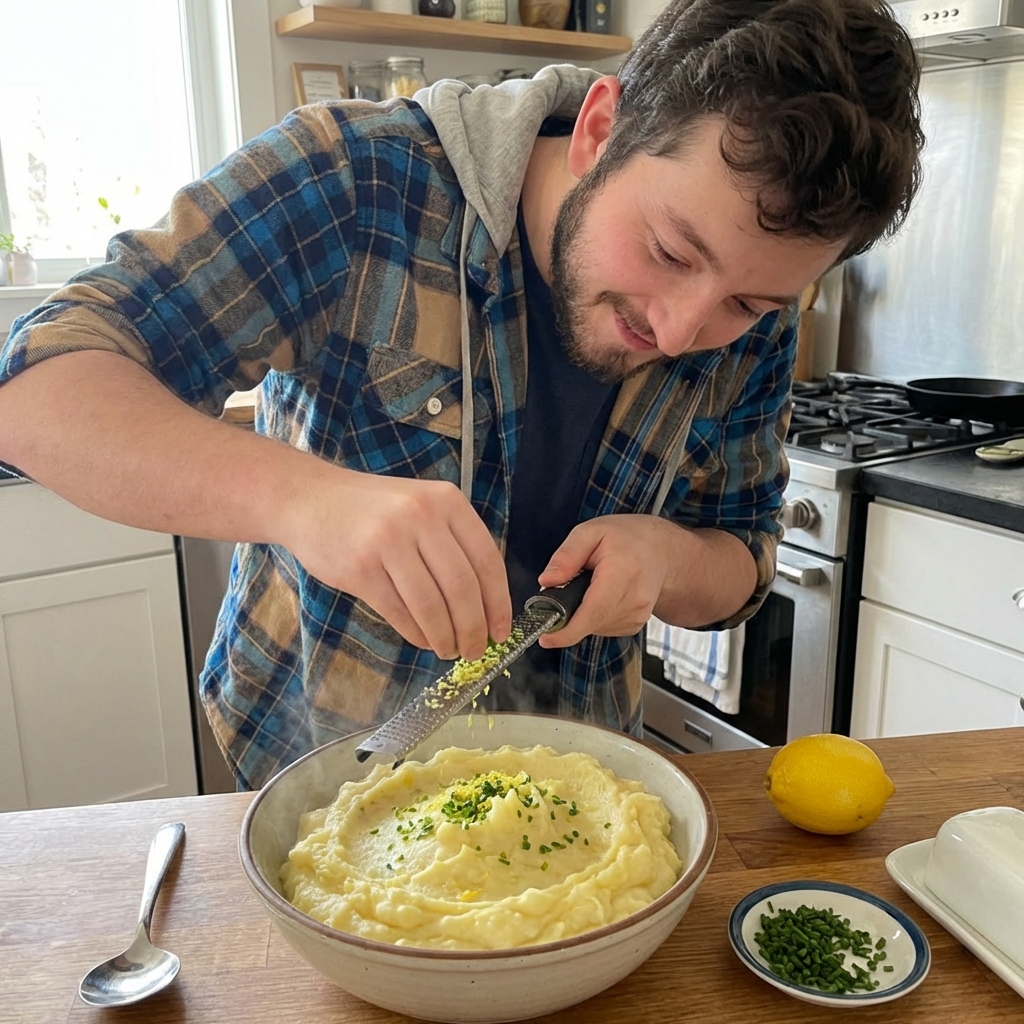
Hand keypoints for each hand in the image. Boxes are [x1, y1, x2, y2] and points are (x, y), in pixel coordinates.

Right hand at [280, 467, 510, 661]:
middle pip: (462, 588)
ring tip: (449, 650)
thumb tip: (487, 607)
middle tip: (476, 650)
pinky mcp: (360, 568)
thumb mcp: (422, 507)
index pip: (487, 561)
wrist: (311, 499)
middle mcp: (421, 517)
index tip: (502, 632)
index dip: (499, 604)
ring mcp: (388, 541)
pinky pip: (400, 612)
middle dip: (474, 629)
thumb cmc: (375, 510)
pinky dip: (418, 634)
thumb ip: (453, 544)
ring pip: (432, 606)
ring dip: (446, 637)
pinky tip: (424, 640)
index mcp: (446, 501)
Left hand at [536, 514, 675, 648]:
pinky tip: (601, 595)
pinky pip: (602, 627)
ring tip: (592, 584)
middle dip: (568, 612)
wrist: (661, 551)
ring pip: (593, 626)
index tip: (545, 638)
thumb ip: (567, 555)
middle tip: (568, 585)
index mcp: (623, 572)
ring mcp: (638, 616)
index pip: (594, 611)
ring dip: (581, 612)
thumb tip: (546, 581)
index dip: (567, 631)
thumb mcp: (591, 532)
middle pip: (590, 621)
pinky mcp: (635, 625)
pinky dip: (593, 615)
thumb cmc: (626, 538)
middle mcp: (635, 599)